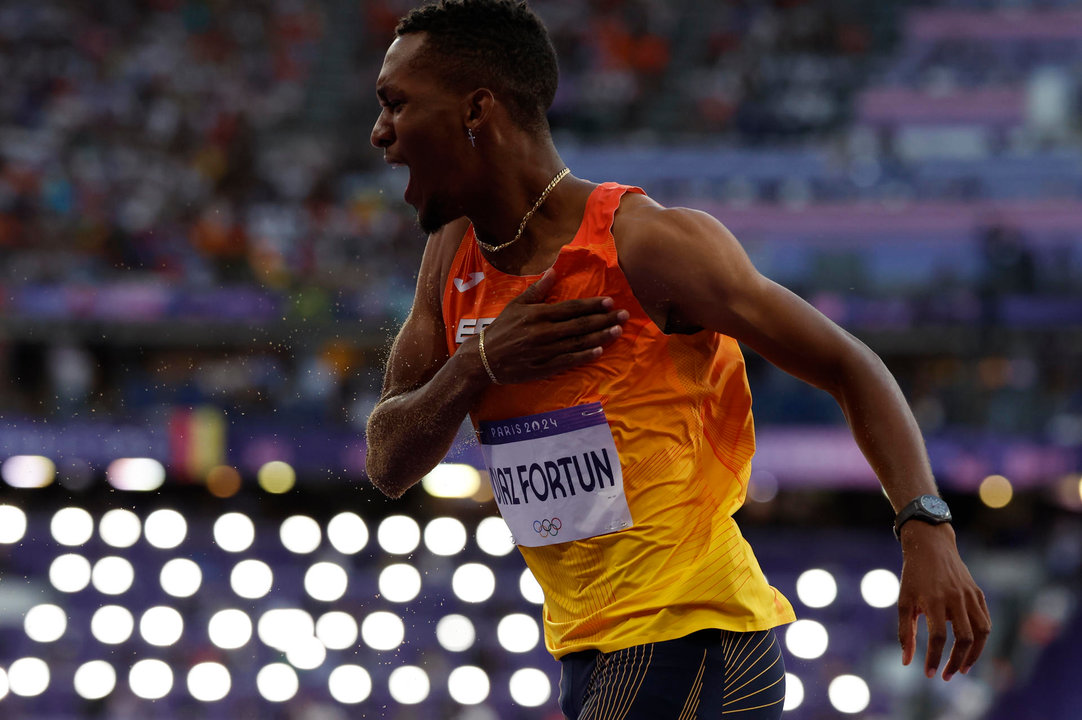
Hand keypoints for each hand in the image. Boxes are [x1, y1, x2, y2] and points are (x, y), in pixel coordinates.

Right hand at [480, 269, 628, 383]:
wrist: (483, 359)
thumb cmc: (501, 329)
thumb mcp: (516, 305)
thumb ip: (537, 290)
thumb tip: (554, 271)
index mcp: (538, 315)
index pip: (571, 308)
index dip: (592, 305)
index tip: (610, 301)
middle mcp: (543, 333)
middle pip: (580, 325)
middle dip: (604, 319)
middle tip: (624, 315)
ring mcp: (544, 352)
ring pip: (577, 343)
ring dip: (600, 336)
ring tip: (617, 330)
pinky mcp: (542, 368)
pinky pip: (568, 361)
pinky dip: (584, 356)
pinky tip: (599, 351)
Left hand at [898, 523, 990, 679]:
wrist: (930, 545)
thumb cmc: (913, 576)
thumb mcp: (903, 601)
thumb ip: (905, 632)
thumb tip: (906, 662)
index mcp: (934, 600)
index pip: (938, 637)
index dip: (934, 658)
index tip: (929, 674)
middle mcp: (955, 598)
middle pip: (964, 638)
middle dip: (956, 662)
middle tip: (947, 676)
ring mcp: (970, 595)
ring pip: (982, 632)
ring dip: (974, 655)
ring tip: (962, 668)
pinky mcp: (978, 593)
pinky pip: (985, 621)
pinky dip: (981, 638)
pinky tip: (971, 649)